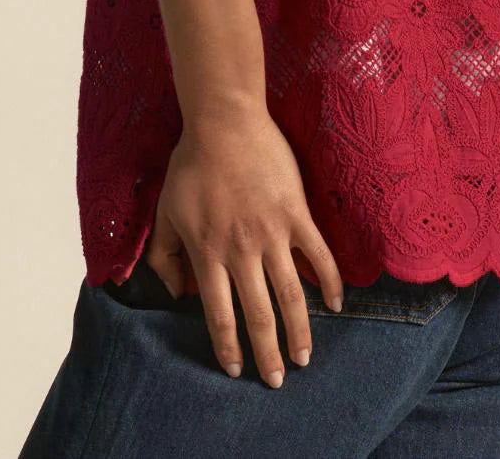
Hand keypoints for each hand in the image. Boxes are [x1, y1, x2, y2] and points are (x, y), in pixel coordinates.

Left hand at [144, 107, 343, 386]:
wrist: (224, 120)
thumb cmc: (191, 163)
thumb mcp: (166, 211)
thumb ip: (165, 257)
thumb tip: (178, 295)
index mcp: (207, 252)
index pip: (218, 314)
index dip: (228, 346)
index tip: (235, 369)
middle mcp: (240, 249)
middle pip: (258, 314)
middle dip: (268, 353)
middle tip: (279, 379)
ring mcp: (272, 231)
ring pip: (289, 293)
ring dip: (300, 330)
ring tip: (307, 355)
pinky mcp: (296, 212)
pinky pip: (318, 253)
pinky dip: (328, 280)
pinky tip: (335, 303)